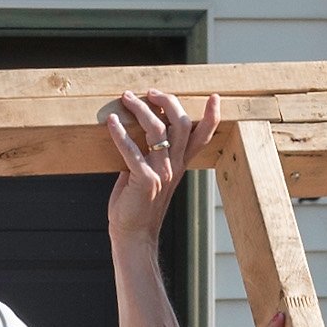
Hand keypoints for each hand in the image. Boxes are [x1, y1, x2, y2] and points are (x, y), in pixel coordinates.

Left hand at [100, 91, 217, 230]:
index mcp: (179, 165)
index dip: (211, 116)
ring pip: (157, 131)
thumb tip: (134, 131)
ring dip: (141, 110)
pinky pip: (131, 150)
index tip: (214, 96)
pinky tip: (111, 121)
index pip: (202, 137)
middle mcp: (174, 166)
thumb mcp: (151, 176)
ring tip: (127, 98)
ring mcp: (161, 173)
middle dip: (167, 102)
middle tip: (150, 92)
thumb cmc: (137, 204)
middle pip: (181, 124)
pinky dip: (119, 133)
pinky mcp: (144, 180)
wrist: (133, 234)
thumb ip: (149, 155)